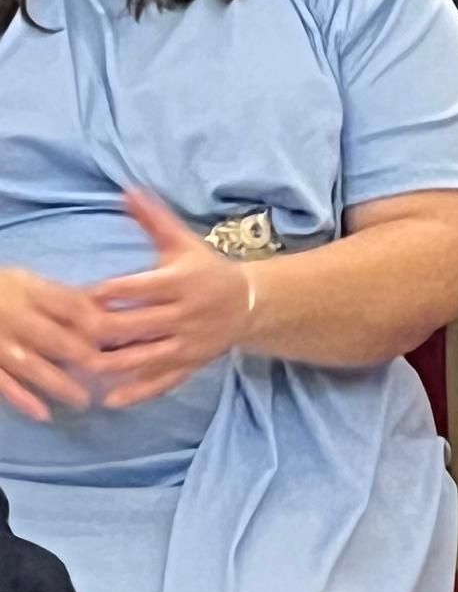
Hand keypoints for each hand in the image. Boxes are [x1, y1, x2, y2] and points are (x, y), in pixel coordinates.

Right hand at [0, 271, 106, 420]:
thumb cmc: (2, 291)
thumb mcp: (31, 282)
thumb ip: (67, 296)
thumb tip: (113, 307)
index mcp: (31, 292)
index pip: (72, 307)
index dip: (99, 325)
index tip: (125, 339)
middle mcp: (15, 318)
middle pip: (54, 338)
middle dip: (84, 357)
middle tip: (109, 373)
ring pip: (30, 365)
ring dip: (59, 384)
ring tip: (84, 402)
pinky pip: (2, 383)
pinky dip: (22, 399)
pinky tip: (44, 415)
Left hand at [81, 192, 249, 408]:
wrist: (252, 302)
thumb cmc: (207, 269)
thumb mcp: (183, 243)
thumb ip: (153, 221)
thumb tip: (126, 192)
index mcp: (183, 281)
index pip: (141, 288)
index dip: (109, 293)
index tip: (84, 296)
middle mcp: (187, 314)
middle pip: (137, 326)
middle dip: (101, 332)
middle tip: (71, 334)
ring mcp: (190, 342)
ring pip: (146, 357)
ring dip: (111, 364)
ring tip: (80, 366)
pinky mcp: (192, 363)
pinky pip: (165, 381)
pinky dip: (137, 392)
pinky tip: (110, 399)